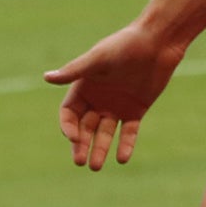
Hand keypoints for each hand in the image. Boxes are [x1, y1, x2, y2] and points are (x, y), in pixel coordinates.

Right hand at [45, 23, 184, 168]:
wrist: (159, 40)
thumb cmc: (125, 44)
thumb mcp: (98, 58)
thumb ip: (73, 71)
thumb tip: (46, 78)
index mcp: (83, 89)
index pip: (69, 115)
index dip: (69, 128)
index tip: (74, 138)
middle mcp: (97, 101)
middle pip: (84, 129)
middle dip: (81, 145)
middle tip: (80, 161)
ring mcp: (116, 107)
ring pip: (104, 134)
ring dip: (100, 150)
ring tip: (96, 166)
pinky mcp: (136, 110)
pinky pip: (128, 132)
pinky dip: (125, 145)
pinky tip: (122, 159)